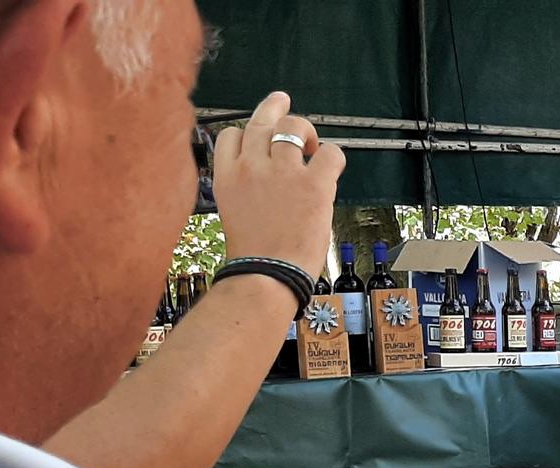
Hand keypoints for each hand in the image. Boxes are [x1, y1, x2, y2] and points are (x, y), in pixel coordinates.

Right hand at [211, 92, 345, 276]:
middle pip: (261, 121)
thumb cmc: (254, 254)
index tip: (257, 138)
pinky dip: (333, 155)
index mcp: (226, 176)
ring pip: (294, 126)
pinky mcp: (313, 183)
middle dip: (274, 107)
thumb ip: (247, 188)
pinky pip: (330, 152)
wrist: (266, 274)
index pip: (231, 135)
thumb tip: (267, 181)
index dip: (246, 133)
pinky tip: (331, 166)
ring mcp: (282, 172)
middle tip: (282, 100)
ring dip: (306, 130)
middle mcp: (252, 166)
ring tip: (312, 144)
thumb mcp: (234, 212)